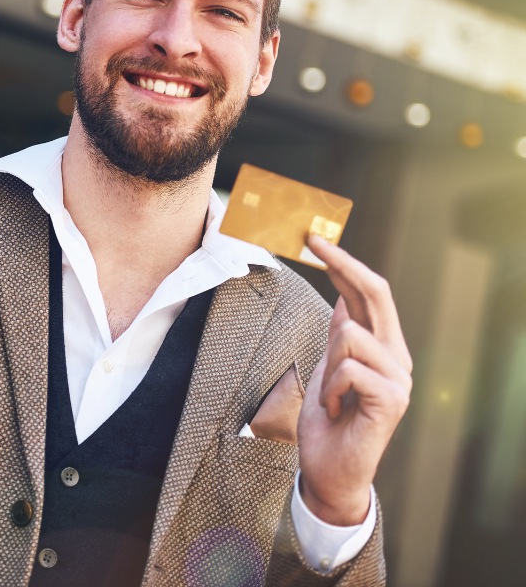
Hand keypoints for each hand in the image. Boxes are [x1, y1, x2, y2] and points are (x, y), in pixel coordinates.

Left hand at [296, 235, 412, 525]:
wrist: (331, 471)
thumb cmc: (327, 423)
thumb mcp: (328, 370)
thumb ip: (341, 338)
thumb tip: (345, 299)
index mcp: (383, 347)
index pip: (370, 293)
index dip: (345, 263)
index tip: (315, 239)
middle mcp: (397, 357)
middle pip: (377, 293)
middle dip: (342, 262)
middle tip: (312, 239)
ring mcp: (399, 378)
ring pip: (350, 335)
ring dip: (327, 365)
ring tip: (331, 396)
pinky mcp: (391, 399)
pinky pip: (348, 369)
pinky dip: (331, 389)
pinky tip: (336, 411)